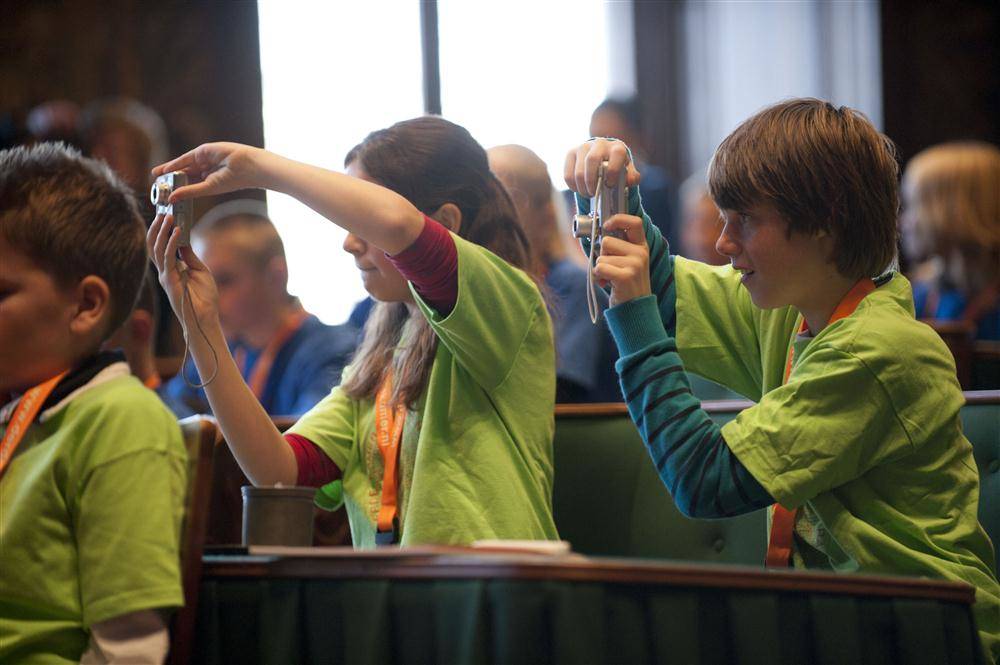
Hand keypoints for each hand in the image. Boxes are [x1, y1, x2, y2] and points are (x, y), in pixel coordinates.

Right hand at [147, 213, 219, 331]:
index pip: (162, 245)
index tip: (166, 214)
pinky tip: (177, 232)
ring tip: (168, 216)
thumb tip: (183, 238)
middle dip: (157, 227)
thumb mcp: (199, 270)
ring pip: (157, 248)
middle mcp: (165, 270)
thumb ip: (189, 255)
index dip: (161, 230)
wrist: (206, 317)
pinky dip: (172, 243)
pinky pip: (168, 258)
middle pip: (154, 244)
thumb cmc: (205, 297)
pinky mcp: (169, 280)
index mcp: (172, 267)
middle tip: (163, 211)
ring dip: (163, 231)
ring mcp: (165, 275)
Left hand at [151, 142, 267, 202]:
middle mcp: (205, 170)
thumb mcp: (208, 188)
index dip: (177, 188)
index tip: (164, 195)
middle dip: (170, 179)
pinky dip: (175, 164)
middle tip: (156, 184)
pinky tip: (165, 169)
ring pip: (182, 166)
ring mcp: (203, 160)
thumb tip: (172, 197)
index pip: (189, 184)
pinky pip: (186, 158)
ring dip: (169, 170)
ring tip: (156, 175)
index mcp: (208, 180)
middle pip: (183, 174)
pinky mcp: (203, 151)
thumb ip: (190, 191)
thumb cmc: (233, 180)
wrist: (246, 166)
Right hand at [564, 138, 640, 196]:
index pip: (616, 155)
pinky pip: (568, 173)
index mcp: (616, 147)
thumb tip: (630, 180)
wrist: (601, 156)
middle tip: (594, 193)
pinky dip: (572, 186)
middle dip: (592, 181)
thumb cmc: (616, 166)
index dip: (613, 171)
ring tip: (588, 194)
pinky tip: (579, 189)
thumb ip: (632, 176)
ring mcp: (583, 147)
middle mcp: (599, 143)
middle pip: (592, 161)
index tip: (610, 185)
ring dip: (582, 187)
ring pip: (578, 170)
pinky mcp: (571, 153)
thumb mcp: (627, 170)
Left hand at [594, 214, 650, 306]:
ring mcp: (635, 264)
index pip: (635, 222)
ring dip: (600, 268)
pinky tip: (606, 283)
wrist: (635, 309)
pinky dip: (597, 276)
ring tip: (610, 278)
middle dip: (602, 255)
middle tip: (610, 268)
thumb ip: (617, 247)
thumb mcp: (627, 262)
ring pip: (601, 257)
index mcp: (641, 246)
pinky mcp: (626, 276)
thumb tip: (597, 233)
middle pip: (607, 241)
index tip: (607, 225)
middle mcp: (641, 253)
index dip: (618, 219)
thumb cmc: (625, 283)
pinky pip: (600, 268)